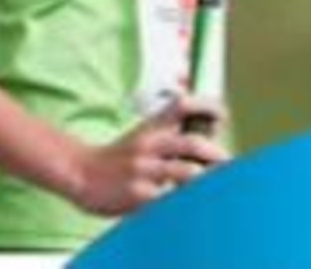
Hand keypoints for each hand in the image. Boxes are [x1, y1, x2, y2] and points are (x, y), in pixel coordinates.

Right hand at [71, 93, 228, 216]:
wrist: (80, 172)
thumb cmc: (117, 158)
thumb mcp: (142, 136)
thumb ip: (171, 133)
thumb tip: (210, 130)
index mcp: (152, 128)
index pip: (180, 106)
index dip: (205, 106)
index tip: (222, 115)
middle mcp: (149, 145)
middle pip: (191, 143)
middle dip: (216, 156)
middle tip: (230, 166)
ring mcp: (143, 169)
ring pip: (185, 173)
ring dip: (206, 181)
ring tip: (219, 188)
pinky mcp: (137, 193)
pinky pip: (167, 200)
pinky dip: (184, 203)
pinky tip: (192, 205)